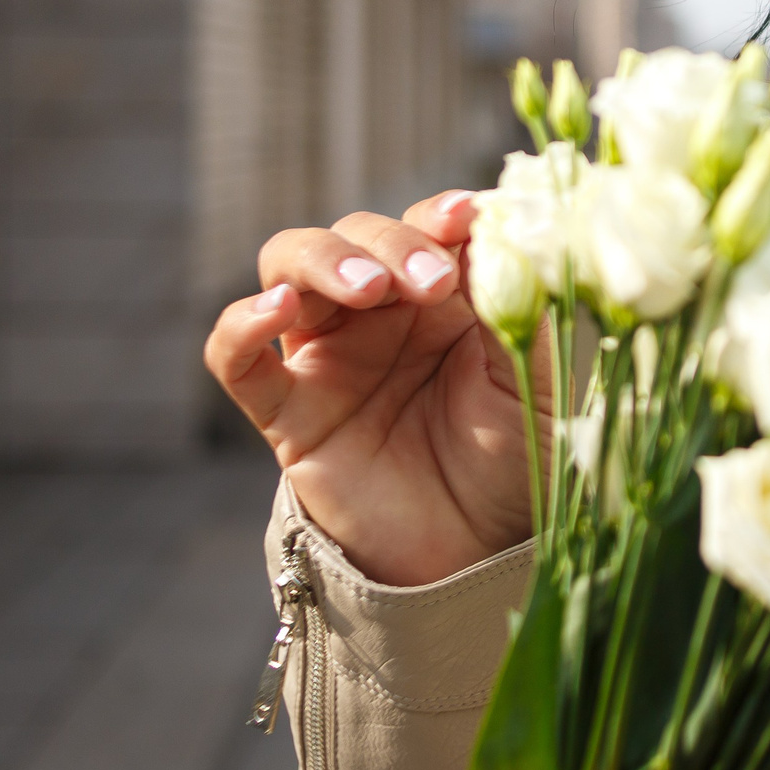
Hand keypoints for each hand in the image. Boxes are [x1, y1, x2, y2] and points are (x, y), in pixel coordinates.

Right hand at [204, 191, 539, 583]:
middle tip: (434, 283)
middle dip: (393, 244)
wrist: (475, 556)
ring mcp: (327, 357)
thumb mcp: (533, 382)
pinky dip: (241, 324)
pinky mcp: (287, 413)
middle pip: (357, 234)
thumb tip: (502, 232)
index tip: (471, 214)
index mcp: (445, 293)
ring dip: (323, 260)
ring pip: (290, 268)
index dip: (442, 213)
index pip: (428, 225)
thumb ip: (517, 311)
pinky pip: (237, 359)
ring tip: (370, 288)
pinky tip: (273, 309)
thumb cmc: (512, 460)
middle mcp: (380, 313)